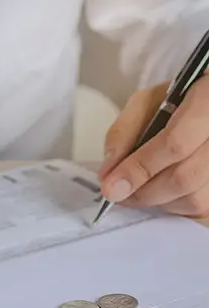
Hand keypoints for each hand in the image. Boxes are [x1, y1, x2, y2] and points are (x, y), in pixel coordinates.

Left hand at [98, 76, 208, 217]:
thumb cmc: (179, 100)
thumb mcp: (146, 103)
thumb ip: (123, 133)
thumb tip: (108, 175)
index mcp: (208, 102)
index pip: (175, 144)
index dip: (139, 169)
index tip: (110, 187)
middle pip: (185, 178)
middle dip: (143, 192)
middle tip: (118, 193)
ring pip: (196, 199)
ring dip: (158, 201)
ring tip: (141, 188)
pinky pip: (201, 207)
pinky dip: (175, 205)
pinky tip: (163, 190)